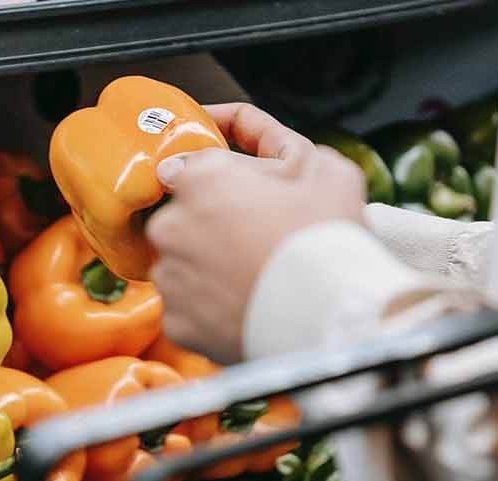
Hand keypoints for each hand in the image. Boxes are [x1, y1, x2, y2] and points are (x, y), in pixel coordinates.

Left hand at [147, 103, 365, 361]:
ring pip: (181, 265)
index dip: (216, 180)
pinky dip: (207, 308)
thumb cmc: (326, 236)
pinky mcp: (175, 322)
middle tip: (254, 238)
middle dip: (211, 225)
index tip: (237, 191)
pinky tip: (241, 305)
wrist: (328, 315)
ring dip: (207, 267)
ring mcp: (170, 277)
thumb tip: (249, 141)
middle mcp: (170, 226)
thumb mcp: (320, 164)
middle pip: (181, 219)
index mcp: (199, 179)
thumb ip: (274, 142)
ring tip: (251, 276)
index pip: (185, 169)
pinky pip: (186, 308)